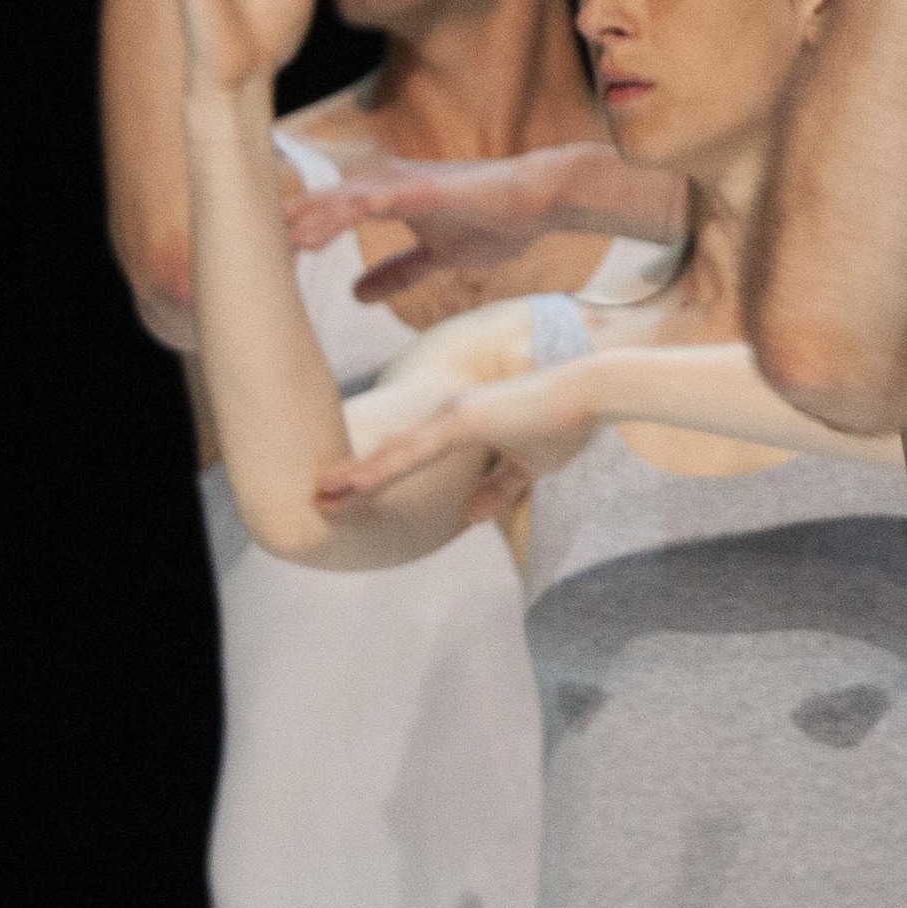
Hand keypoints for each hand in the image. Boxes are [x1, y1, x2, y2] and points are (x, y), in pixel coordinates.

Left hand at [284, 148, 669, 302]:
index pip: (323, 215)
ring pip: (331, 203)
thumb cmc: (496, 220)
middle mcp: (382, 184)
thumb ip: (398, 272)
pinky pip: (365, 203)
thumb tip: (357, 294)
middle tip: (235, 259)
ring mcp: (397, 183)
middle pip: (316, 206)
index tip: (255, 263)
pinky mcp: (416, 189)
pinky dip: (334, 219)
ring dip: (296, 226)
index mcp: (383, 197)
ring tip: (261, 250)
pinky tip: (311, 236)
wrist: (541, 200)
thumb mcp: (437, 257)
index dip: (290, 235)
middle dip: (278, 230)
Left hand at [320, 367, 594, 513]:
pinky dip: (375, 473)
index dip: (373, 476)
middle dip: (350, 478)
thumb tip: (467, 516)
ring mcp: (448, 418)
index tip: (342, 496)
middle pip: (389, 454)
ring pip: (390, 455)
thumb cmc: (564, 422)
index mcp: (457, 425)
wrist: (591, 391)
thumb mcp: (529, 467)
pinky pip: (408, 455)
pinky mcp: (460, 421)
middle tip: (315, 501)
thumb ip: (496, 488)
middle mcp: (444, 418)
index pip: (406, 456)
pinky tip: (346, 487)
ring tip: (317, 498)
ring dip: (352, 479)